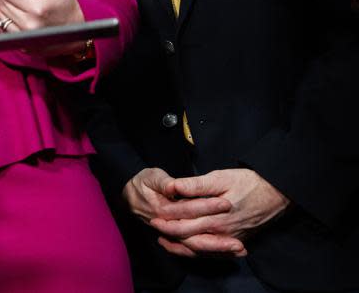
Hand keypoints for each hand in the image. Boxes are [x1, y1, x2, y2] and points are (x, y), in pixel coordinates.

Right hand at [123, 168, 240, 258]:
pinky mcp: (176, 237)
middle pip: (194, 235)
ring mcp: (171, 234)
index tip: (227, 203)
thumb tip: (174, 187)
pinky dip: (211, 253)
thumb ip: (164, 182)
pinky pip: (193, 250)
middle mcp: (167, 225)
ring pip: (195, 247)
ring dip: (217, 250)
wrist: (128, 196)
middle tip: (239, 241)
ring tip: (239, 250)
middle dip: (218, 240)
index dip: (207, 206)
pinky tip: (228, 254)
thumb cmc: (142, 184)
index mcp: (162, 209)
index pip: (188, 209)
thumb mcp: (150, 177)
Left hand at [150, 169, 288, 257]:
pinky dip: (200, 252)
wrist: (277, 193)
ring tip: (166, 242)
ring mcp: (230, 239)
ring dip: (182, 247)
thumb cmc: (248, 182)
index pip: (184, 223)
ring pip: (201, 249)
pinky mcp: (237, 240)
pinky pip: (215, 252)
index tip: (154, 216)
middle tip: (155, 228)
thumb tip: (174, 186)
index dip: (167, 221)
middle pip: (190, 239)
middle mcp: (222, 232)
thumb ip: (197, 185)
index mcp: (215, 217)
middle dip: (171, 234)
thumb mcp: (221, 178)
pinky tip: (190, 248)